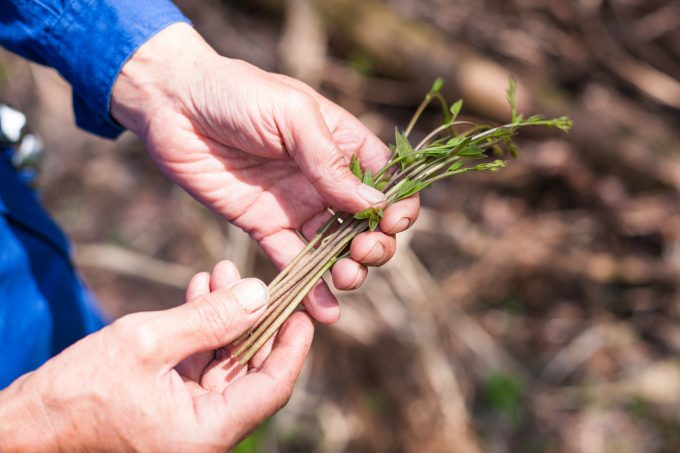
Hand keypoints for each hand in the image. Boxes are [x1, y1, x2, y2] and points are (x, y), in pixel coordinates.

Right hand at [0, 261, 312, 450]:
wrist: (25, 426)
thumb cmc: (74, 394)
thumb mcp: (145, 344)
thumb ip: (207, 319)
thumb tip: (259, 294)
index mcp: (205, 433)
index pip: (272, 388)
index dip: (293, 346)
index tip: (304, 309)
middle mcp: (203, 434)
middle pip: (250, 372)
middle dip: (254, 320)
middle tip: (259, 279)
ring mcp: (186, 421)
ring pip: (223, 362)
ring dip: (224, 317)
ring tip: (223, 272)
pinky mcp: (169, 406)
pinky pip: (198, 365)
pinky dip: (201, 330)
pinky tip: (201, 291)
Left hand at [111, 23, 419, 322]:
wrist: (174, 105)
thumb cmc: (237, 93)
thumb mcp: (293, 115)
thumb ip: (330, 160)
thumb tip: (374, 204)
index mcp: (342, 144)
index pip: (387, 182)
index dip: (398, 207)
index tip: (390, 222)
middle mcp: (325, 179)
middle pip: (367, 223)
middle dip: (375, 244)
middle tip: (363, 251)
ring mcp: (296, 205)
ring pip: (335, 248)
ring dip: (348, 269)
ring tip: (345, 278)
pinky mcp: (264, 226)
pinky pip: (292, 260)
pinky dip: (310, 286)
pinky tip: (324, 309)